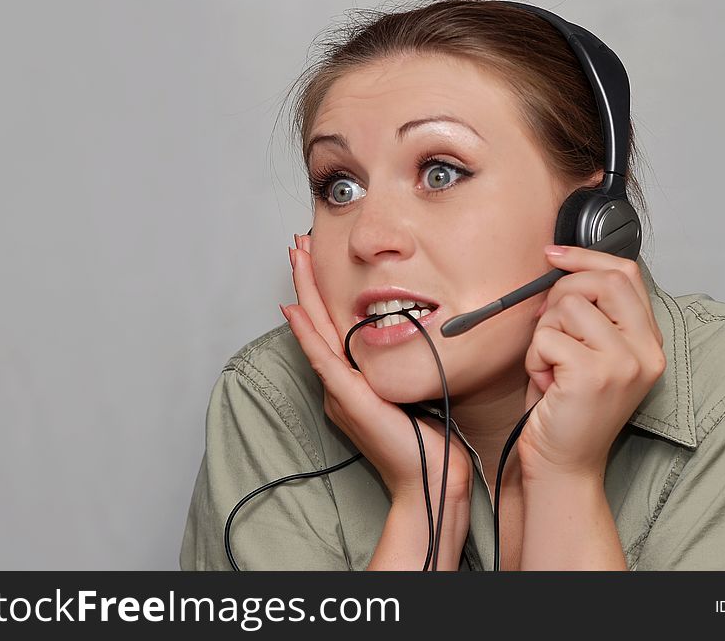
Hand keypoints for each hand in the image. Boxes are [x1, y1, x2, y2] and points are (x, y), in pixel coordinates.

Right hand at [283, 234, 472, 504]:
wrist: (430, 477)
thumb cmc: (426, 441)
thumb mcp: (413, 392)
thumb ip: (401, 369)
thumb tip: (410, 342)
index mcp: (353, 381)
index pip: (333, 327)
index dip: (322, 293)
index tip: (319, 261)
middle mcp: (340, 383)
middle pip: (317, 322)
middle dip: (307, 281)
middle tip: (298, 247)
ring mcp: (341, 391)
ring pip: (315, 332)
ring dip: (303, 293)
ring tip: (296, 260)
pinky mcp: (349, 399)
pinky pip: (323, 359)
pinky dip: (306, 334)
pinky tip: (294, 310)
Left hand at [518, 245, 665, 480]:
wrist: (563, 464)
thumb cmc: (566, 408)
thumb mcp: (586, 352)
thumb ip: (588, 314)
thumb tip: (558, 269)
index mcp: (648, 342)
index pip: (626, 274)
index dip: (586, 257)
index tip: (554, 254)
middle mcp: (646, 351)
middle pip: (601, 281)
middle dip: (560, 294)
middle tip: (548, 328)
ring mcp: (624, 363)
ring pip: (568, 307)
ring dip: (543, 334)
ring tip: (550, 366)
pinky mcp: (594, 375)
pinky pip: (548, 336)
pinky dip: (534, 356)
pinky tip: (544, 382)